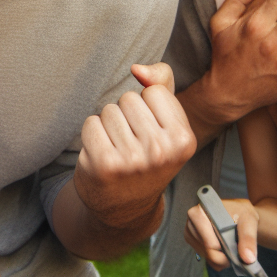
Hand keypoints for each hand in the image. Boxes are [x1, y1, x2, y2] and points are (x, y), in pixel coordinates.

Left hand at [73, 62, 196, 231]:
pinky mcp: (104, 164)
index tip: (152, 131)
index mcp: (185, 139)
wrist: (125, 206)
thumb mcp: (168, 121)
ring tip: (119, 149)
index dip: (148, 106)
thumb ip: (162, 82)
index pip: (154, 91)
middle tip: (133, 143)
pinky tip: (102, 155)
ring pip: (109, 110)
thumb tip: (137, 69)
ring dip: (109, 126)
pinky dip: (92, 135)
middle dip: (127, 115)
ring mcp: (132, 160)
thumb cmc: (148, 154)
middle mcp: (161, 151)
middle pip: (130, 98)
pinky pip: (91, 123)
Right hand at [184, 197, 259, 270]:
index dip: (225, 248)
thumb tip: (248, 259)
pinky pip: (207, 260)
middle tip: (238, 248)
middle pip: (208, 252)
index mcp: (199, 213)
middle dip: (225, 256)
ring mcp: (191, 234)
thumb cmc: (241, 213)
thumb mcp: (248, 221)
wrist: (238, 214)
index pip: (210, 243)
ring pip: (208, 258)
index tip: (235, 243)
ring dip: (223, 258)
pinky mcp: (194, 242)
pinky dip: (219, 259)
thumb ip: (248, 238)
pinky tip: (225, 248)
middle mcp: (191, 223)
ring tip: (232, 245)